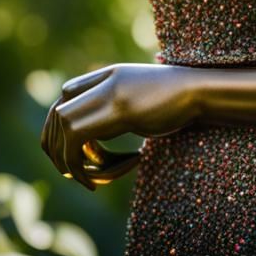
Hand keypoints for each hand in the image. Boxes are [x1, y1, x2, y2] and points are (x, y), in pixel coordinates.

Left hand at [40, 63, 196, 190]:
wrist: (198, 90)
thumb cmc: (175, 99)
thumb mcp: (137, 98)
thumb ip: (114, 107)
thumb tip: (95, 139)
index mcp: (105, 76)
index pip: (64, 96)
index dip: (63, 126)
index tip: (79, 151)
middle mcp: (102, 82)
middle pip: (57, 113)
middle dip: (58, 148)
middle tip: (76, 172)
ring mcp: (109, 93)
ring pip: (64, 127)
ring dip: (71, 160)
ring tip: (93, 179)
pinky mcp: (119, 110)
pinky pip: (78, 140)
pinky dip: (83, 166)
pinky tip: (105, 179)